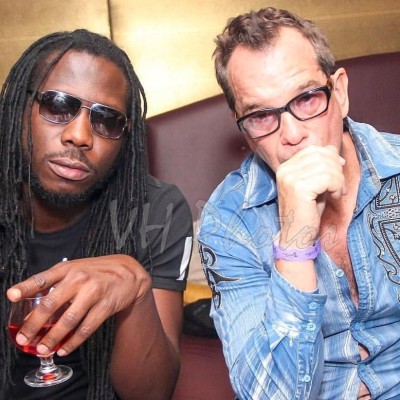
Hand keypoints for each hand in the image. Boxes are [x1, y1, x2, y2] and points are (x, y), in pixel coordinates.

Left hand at [6, 254, 150, 355]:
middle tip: (23, 339)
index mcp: (68, 269)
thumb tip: (30, 305)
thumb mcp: (75, 268)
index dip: (26, 287)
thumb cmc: (97, 271)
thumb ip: (55, 282)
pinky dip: (72, 342)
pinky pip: (86, 329)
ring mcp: (93, 293)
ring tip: (41, 349)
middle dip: (34, 325)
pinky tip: (64, 349)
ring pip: (68, 321)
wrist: (128, 273)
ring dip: (52, 338)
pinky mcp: (105, 306)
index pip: (43, 278)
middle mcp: (79, 279)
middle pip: (51, 304)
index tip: (11, 296)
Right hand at [276, 145, 345, 247]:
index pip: (313, 150)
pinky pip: (328, 178)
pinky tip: (333, 197)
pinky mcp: (299, 188)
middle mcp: (285, 170)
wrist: (296, 235)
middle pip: (321, 155)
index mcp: (285, 167)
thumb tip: (333, 150)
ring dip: (338, 180)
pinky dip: (336, 187)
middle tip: (339, 186)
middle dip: (336, 169)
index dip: (330, 158)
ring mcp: (290, 178)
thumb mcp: (313, 183)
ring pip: (327, 166)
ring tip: (336, 193)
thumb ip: (320, 166)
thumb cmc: (306, 211)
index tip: (337, 175)